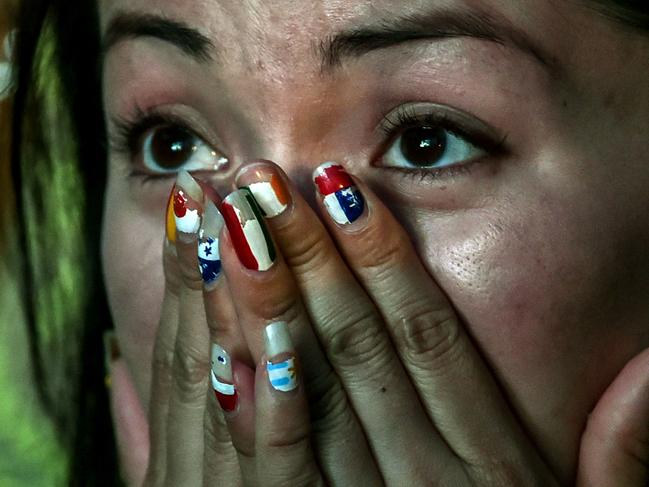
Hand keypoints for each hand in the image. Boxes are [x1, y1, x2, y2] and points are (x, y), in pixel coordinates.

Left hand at [202, 160, 648, 485]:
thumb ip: (615, 462)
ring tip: (227, 222)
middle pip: (356, 347)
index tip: (346, 189)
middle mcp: (421, 482)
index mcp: (488, 472)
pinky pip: (264, 451)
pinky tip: (209, 315)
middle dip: (308, 256)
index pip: (429, 341)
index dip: (385, 261)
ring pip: (302, 386)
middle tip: (268, 182)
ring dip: (262, 298)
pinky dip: (235, 381)